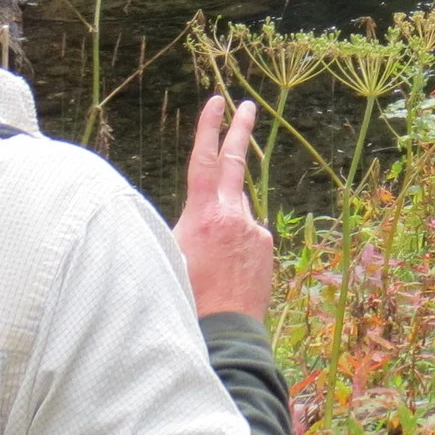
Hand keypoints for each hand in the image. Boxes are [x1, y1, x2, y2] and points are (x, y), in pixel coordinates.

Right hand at [173, 95, 271, 321]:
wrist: (224, 334)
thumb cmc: (186, 299)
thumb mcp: (169, 257)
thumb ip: (181, 227)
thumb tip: (192, 215)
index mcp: (205, 216)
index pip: (204, 161)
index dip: (209, 129)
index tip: (216, 101)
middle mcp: (234, 216)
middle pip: (234, 165)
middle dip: (239, 132)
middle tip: (246, 106)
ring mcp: (254, 230)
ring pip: (235, 211)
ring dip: (222, 221)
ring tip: (206, 265)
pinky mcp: (265, 247)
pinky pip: (246, 235)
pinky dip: (233, 243)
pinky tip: (222, 274)